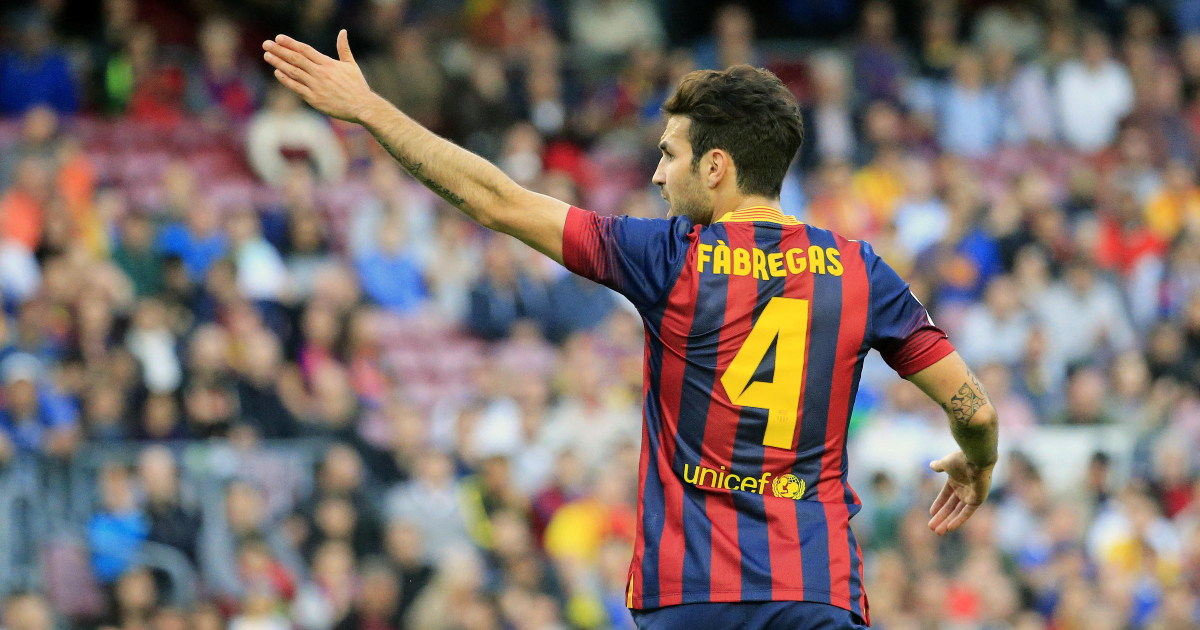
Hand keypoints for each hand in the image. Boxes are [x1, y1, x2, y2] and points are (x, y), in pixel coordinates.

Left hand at [262, 30, 378, 122]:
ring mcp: (316, 86)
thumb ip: (344, 48)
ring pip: (293, 72)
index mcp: (328, 63)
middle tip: (266, 44)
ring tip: (267, 55)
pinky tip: (277, 72)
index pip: (305, 50)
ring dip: (278, 63)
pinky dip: (286, 79)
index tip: (278, 38)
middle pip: (296, 59)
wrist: (362, 107)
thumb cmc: (357, 86)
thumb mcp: (351, 65)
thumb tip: (343, 32)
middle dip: (279, 50)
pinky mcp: (314, 99)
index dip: (290, 43)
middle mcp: (320, 73)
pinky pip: (296, 87)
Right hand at [928, 450, 992, 535]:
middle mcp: (963, 489)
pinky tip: (950, 528)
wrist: (976, 459)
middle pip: (950, 507)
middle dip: (941, 517)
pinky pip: (967, 513)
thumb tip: (931, 465)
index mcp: (955, 481)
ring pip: (957, 512)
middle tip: (931, 527)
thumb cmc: (961, 459)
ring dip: (947, 522)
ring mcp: (970, 495)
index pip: (945, 496)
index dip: (938, 505)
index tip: (931, 513)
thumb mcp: (945, 463)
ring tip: (938, 532)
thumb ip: (939, 466)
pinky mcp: (977, 500)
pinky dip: (959, 520)